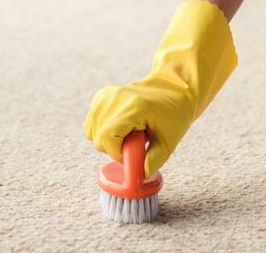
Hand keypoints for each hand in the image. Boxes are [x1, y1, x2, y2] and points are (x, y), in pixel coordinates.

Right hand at [83, 0, 237, 176]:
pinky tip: (120, 129)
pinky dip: (100, 130)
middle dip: (114, 149)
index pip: (107, 137)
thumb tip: (138, 177)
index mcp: (133, 107)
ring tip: (128, 135)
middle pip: (97, 137)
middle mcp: (116, 98)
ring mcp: (107, 94)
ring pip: (91, 131)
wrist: (174, 88)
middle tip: (134, 145)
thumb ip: (153, 161)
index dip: (117, 154)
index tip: (132, 155)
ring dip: (106, 140)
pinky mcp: (103, 95)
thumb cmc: (174, 113)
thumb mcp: (169, 141)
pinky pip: (91, 122)